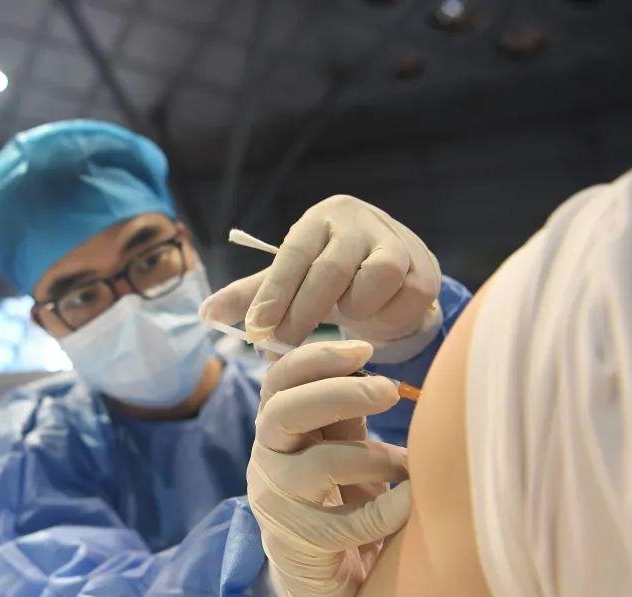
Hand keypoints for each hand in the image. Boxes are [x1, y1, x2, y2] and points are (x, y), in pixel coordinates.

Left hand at [201, 195, 441, 356]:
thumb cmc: (330, 277)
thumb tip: (206, 315)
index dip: (274, 293)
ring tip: (344, 319)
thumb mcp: (290, 282)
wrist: (393, 273)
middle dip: (302, 312)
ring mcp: (397, 241)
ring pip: (376, 279)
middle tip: (282, 343)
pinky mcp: (425, 269)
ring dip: (354, 309)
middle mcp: (359, 222)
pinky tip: (374, 320)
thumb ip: (252, 296)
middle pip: (331, 269)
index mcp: (320, 219)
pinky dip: (386, 318)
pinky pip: (405, 300)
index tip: (256, 328)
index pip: (294, 254)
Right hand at [249, 340, 410, 596]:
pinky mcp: (301, 544)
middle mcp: (268, 460)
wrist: (321, 578)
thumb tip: (386, 375)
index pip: (279, 381)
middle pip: (284, 412)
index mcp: (278, 428)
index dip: (316, 358)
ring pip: (318, 465)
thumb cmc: (337, 499)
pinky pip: (347, 523)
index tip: (364, 349)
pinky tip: (413, 501)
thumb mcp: (339, 445)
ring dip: (372, 458)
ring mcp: (279, 502)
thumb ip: (348, 412)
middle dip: (338, 394)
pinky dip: (389, 509)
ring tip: (406, 464)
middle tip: (389, 391)